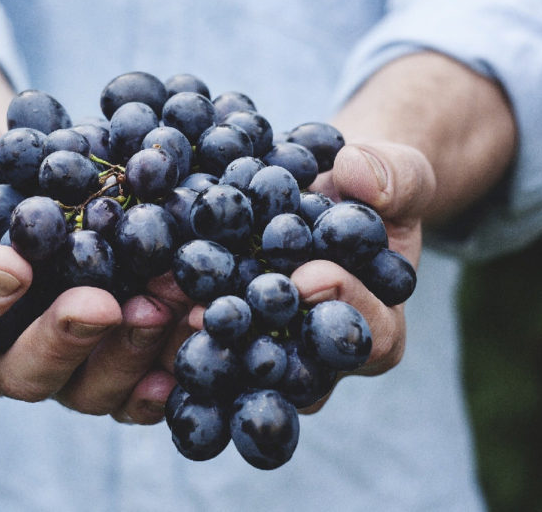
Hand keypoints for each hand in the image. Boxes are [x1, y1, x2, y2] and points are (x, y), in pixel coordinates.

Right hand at [0, 113, 186, 422]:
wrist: (24, 169)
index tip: (11, 263)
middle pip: (22, 373)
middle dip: (64, 339)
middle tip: (101, 303)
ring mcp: (60, 364)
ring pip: (88, 387)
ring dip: (130, 352)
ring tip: (166, 303)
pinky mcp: (111, 360)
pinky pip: (138, 385)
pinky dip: (169, 366)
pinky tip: (198, 334)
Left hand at [163, 141, 435, 413]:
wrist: (325, 192)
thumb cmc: (369, 191)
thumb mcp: (399, 174)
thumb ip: (395, 176)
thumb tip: (357, 174)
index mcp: (376, 326)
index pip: (369, 335)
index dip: (343, 307)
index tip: (309, 275)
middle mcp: (319, 355)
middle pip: (294, 367)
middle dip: (257, 338)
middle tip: (217, 312)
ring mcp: (270, 350)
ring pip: (240, 363)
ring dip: (203, 339)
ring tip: (168, 306)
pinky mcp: (228, 333)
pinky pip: (203, 337)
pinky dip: (173, 318)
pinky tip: (143, 296)